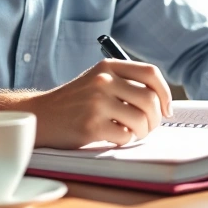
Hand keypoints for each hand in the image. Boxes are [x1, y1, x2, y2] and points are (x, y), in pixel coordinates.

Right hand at [27, 59, 172, 148]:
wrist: (41, 115)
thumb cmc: (74, 101)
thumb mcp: (97, 80)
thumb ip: (125, 83)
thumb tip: (162, 102)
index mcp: (107, 67)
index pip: (150, 73)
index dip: (165, 93)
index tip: (166, 108)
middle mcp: (103, 81)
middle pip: (150, 100)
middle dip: (156, 119)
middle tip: (149, 126)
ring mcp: (96, 103)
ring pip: (141, 120)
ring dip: (142, 132)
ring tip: (132, 133)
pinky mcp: (91, 126)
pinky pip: (125, 136)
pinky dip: (124, 141)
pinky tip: (113, 137)